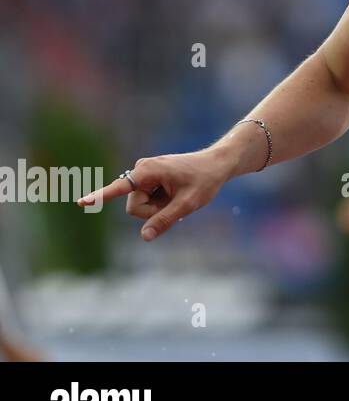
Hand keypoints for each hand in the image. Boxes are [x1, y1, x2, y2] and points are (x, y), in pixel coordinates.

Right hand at [76, 149, 230, 241]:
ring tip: (178, 197)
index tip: (80, 203)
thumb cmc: (205, 180)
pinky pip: (146, 203)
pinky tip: (174, 197)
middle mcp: (141, 171)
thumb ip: (166, 220)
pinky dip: (160, 205)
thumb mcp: (189, 203)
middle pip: (135, 208)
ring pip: (140, 208)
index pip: (119, 188)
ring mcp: (142, 176)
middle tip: (178, 202)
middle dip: (154, 212)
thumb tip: (145, 237)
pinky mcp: (146, 181)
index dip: (100, 197)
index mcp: (148, 171)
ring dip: (159, 209)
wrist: (216, 164)